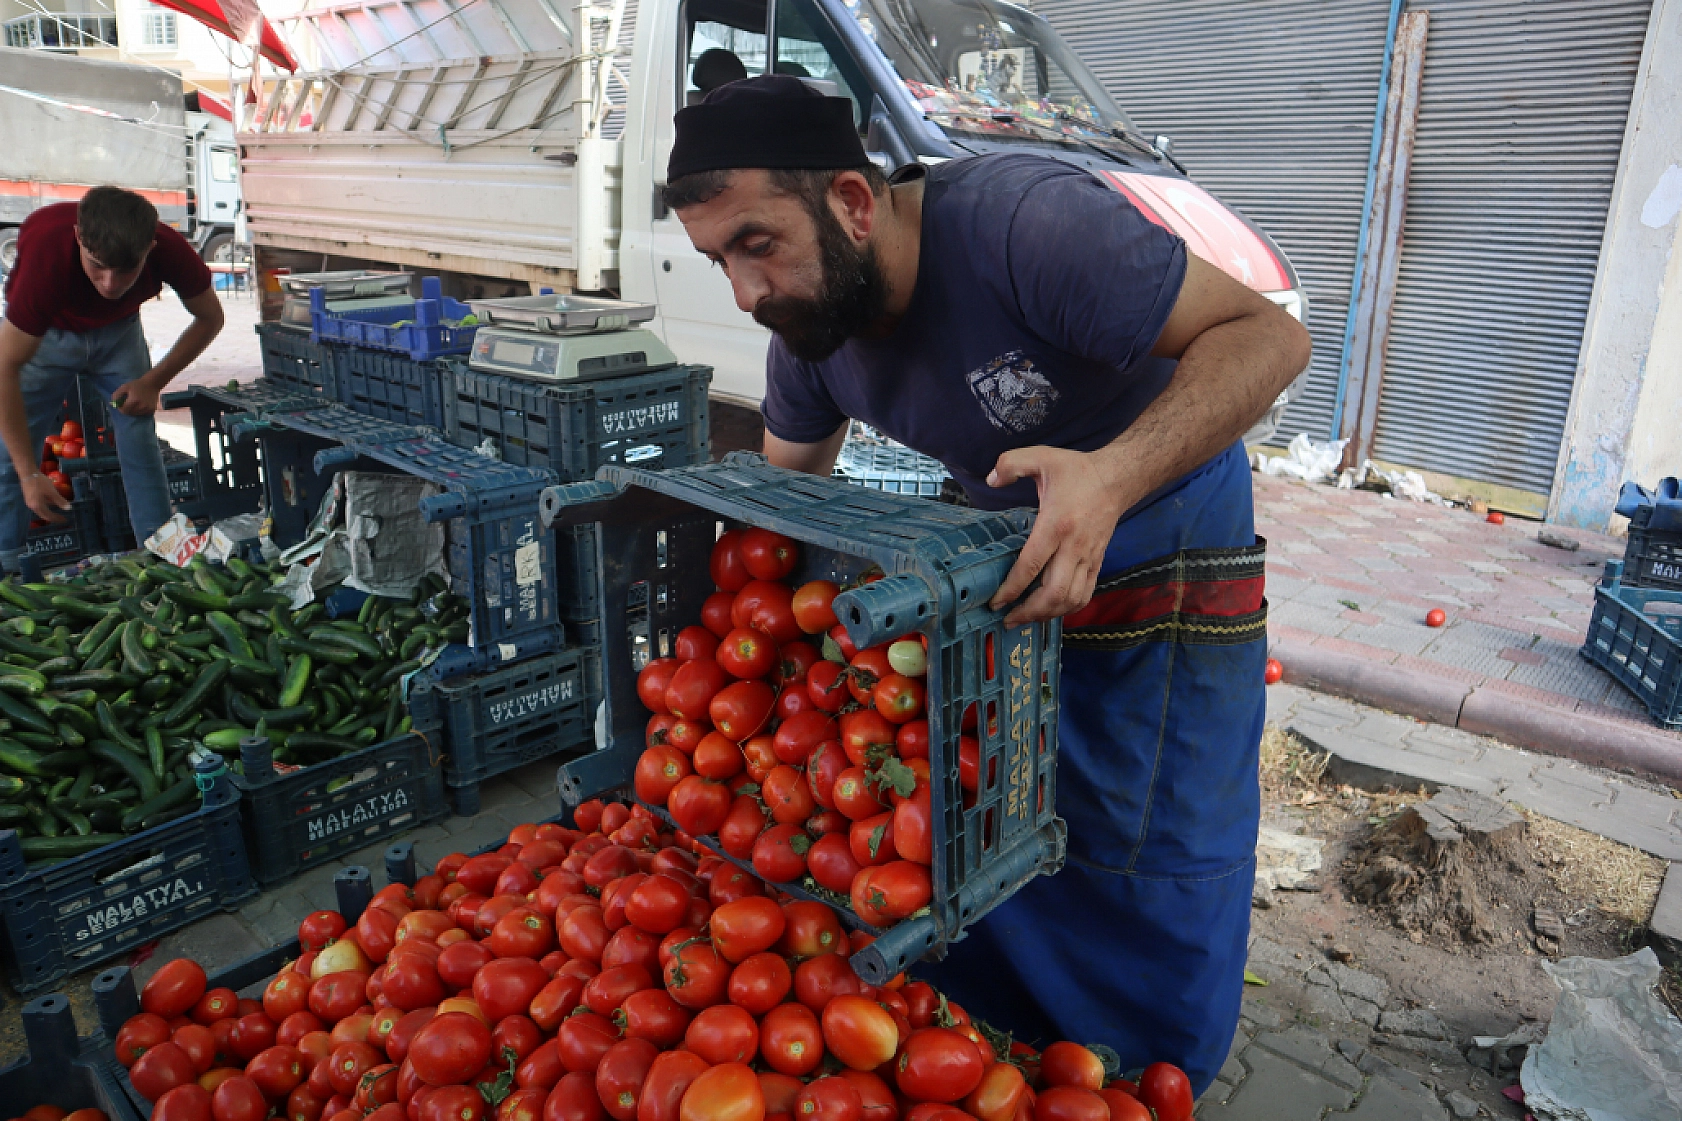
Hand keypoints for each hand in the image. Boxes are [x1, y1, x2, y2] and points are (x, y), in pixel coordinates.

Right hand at [21, 472, 70, 524]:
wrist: (27, 472)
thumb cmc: (40, 482)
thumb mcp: (52, 491)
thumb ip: (60, 501)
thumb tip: (69, 508)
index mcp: (37, 506)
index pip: (48, 516)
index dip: (57, 518)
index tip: (65, 520)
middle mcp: (32, 506)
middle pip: (44, 514)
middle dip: (53, 517)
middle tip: (62, 518)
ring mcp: (29, 502)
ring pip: (41, 510)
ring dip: (50, 511)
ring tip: (58, 510)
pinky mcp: (29, 497)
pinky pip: (39, 505)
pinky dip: (46, 505)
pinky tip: (52, 502)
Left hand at [112, 373, 163, 416]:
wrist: (152, 384)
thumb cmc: (137, 385)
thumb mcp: (124, 387)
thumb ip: (117, 395)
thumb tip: (112, 404)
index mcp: (134, 400)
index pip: (124, 410)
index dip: (120, 408)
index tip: (120, 404)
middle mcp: (142, 406)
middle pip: (130, 413)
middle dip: (126, 410)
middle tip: (127, 403)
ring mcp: (148, 409)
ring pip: (136, 414)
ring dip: (133, 411)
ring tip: (134, 403)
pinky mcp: (152, 410)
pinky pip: (143, 414)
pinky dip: (140, 411)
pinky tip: (140, 405)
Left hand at [987, 445, 1126, 625]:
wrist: (1117, 478)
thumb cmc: (1077, 470)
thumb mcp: (1041, 456)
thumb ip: (1011, 463)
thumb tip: (991, 480)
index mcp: (1056, 524)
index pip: (1031, 565)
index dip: (1012, 589)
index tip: (996, 602)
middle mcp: (1074, 546)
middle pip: (1054, 593)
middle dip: (1029, 612)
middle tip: (1007, 619)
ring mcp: (1089, 557)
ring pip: (1071, 600)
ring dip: (1048, 615)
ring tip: (1026, 618)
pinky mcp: (1098, 562)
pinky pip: (1085, 594)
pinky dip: (1067, 609)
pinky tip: (1051, 611)